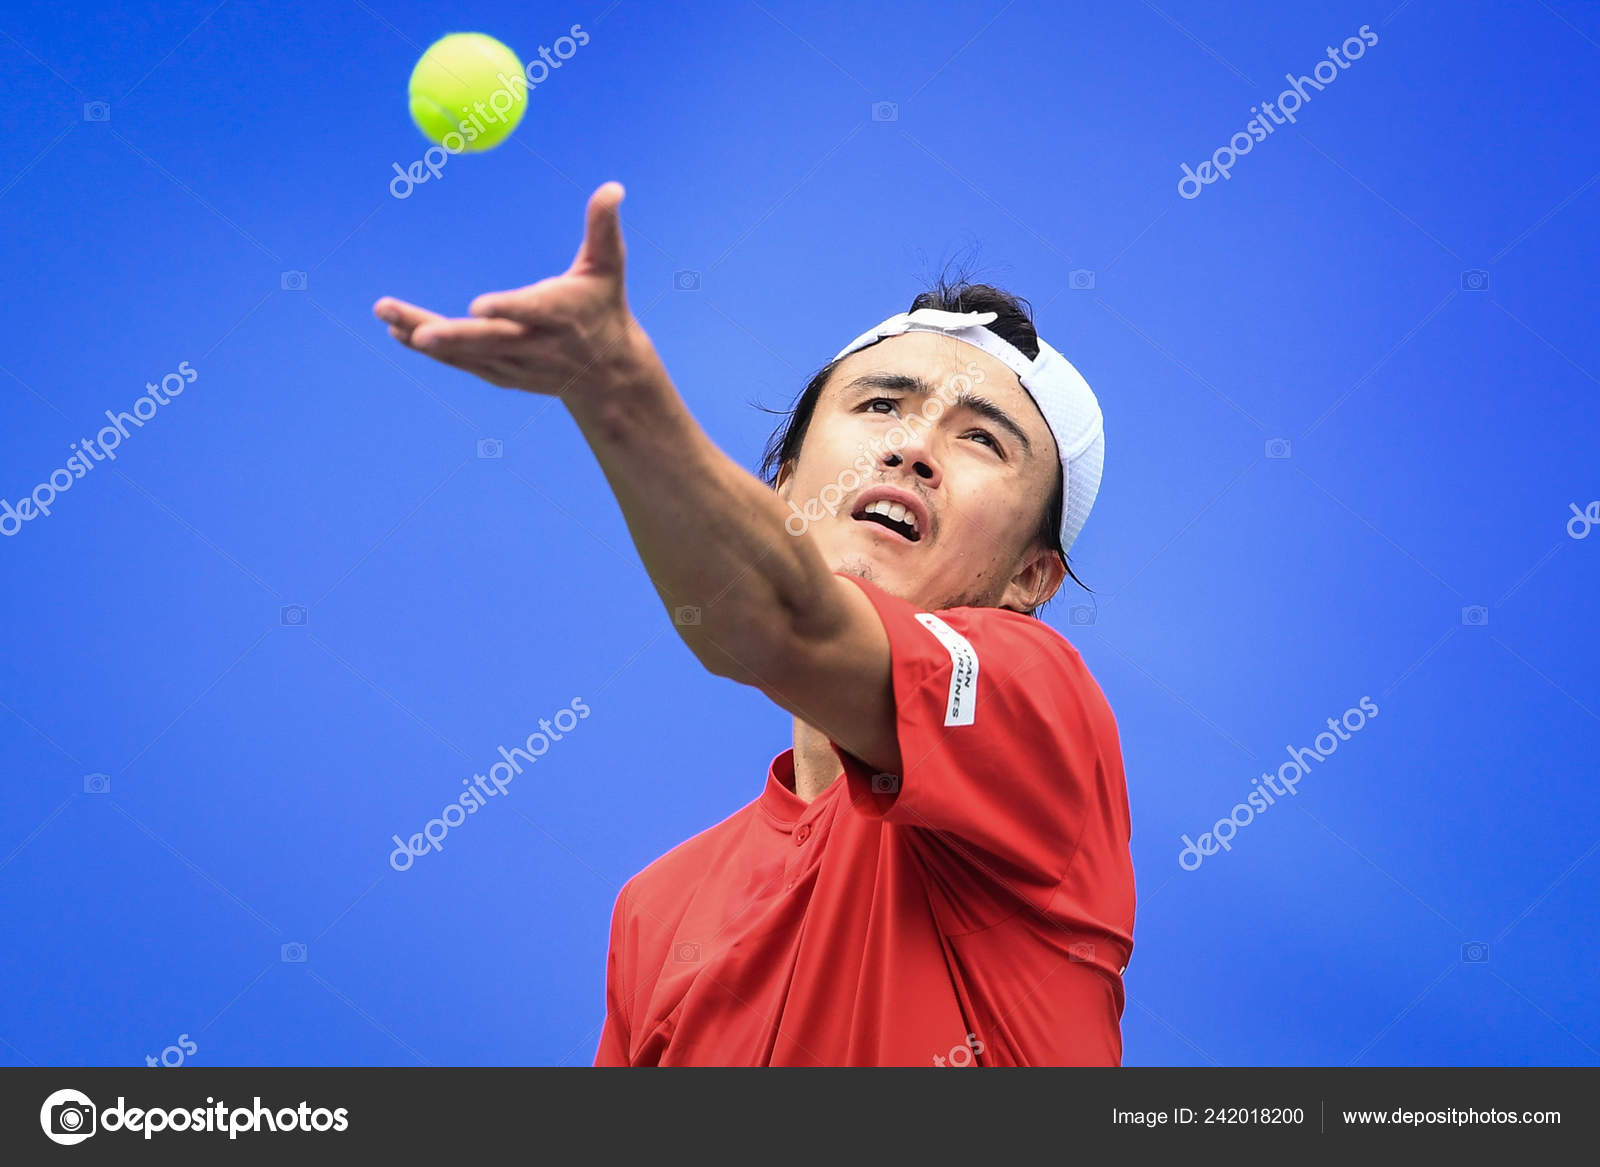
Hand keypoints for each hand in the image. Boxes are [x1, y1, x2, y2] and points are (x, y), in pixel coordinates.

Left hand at [373, 181, 645, 395]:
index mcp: (562, 315)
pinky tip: (397, 331)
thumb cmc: (603, 306)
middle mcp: (536, 345)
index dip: (508, 309)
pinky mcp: (500, 374)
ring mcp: (516, 364)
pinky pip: (460, 362)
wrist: (606, 373)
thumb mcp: (609, 267)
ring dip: (423, 335)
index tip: (478, 306)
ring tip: (385, 312)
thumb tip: (613, 187)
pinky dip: (431, 350)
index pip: (533, 312)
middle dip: (451, 335)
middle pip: (489, 340)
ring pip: (466, 353)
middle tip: (416, 329)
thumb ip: (603, 227)